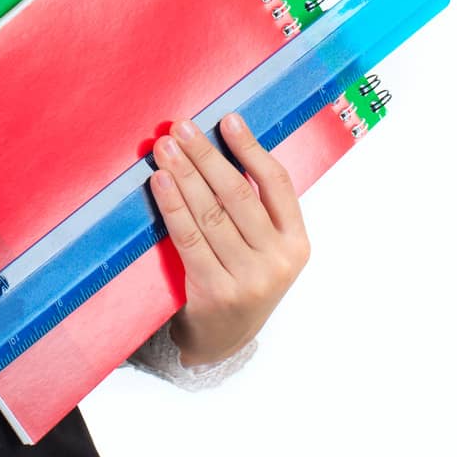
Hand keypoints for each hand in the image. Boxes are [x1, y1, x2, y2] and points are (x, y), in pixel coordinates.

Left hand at [148, 111, 310, 366]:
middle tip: (182, 126)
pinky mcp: (216, 292)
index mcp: (296, 242)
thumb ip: (252, 205)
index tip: (227, 118)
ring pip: (211, 213)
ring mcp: (249, 279)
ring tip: (165, 146)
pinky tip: (159, 182)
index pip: (278, 184)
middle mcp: (278, 261)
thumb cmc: (239, 275)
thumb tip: (218, 142)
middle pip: (238, 194)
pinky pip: (189, 239)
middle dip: (206, 155)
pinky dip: (172, 206)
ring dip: (184, 174)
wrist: (223, 338)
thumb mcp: (262, 245)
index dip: (251, 148)